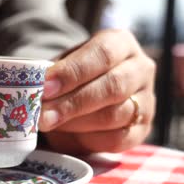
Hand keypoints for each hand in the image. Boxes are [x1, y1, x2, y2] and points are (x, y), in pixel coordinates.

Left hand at [39, 29, 155, 153]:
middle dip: (72, 103)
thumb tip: (36, 93)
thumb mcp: (64, 65)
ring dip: (76, 123)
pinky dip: (88, 140)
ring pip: (115, 115)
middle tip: (42, 116)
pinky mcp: (143, 130)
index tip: (45, 87)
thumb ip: (54, 76)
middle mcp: (141, 68)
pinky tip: (68, 135)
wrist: (90, 91)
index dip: (73, 72)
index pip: (102, 54)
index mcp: (121, 43)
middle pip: (113, 87)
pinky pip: (117, 140)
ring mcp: (147, 100)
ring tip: (49, 125)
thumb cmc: (74, 74)